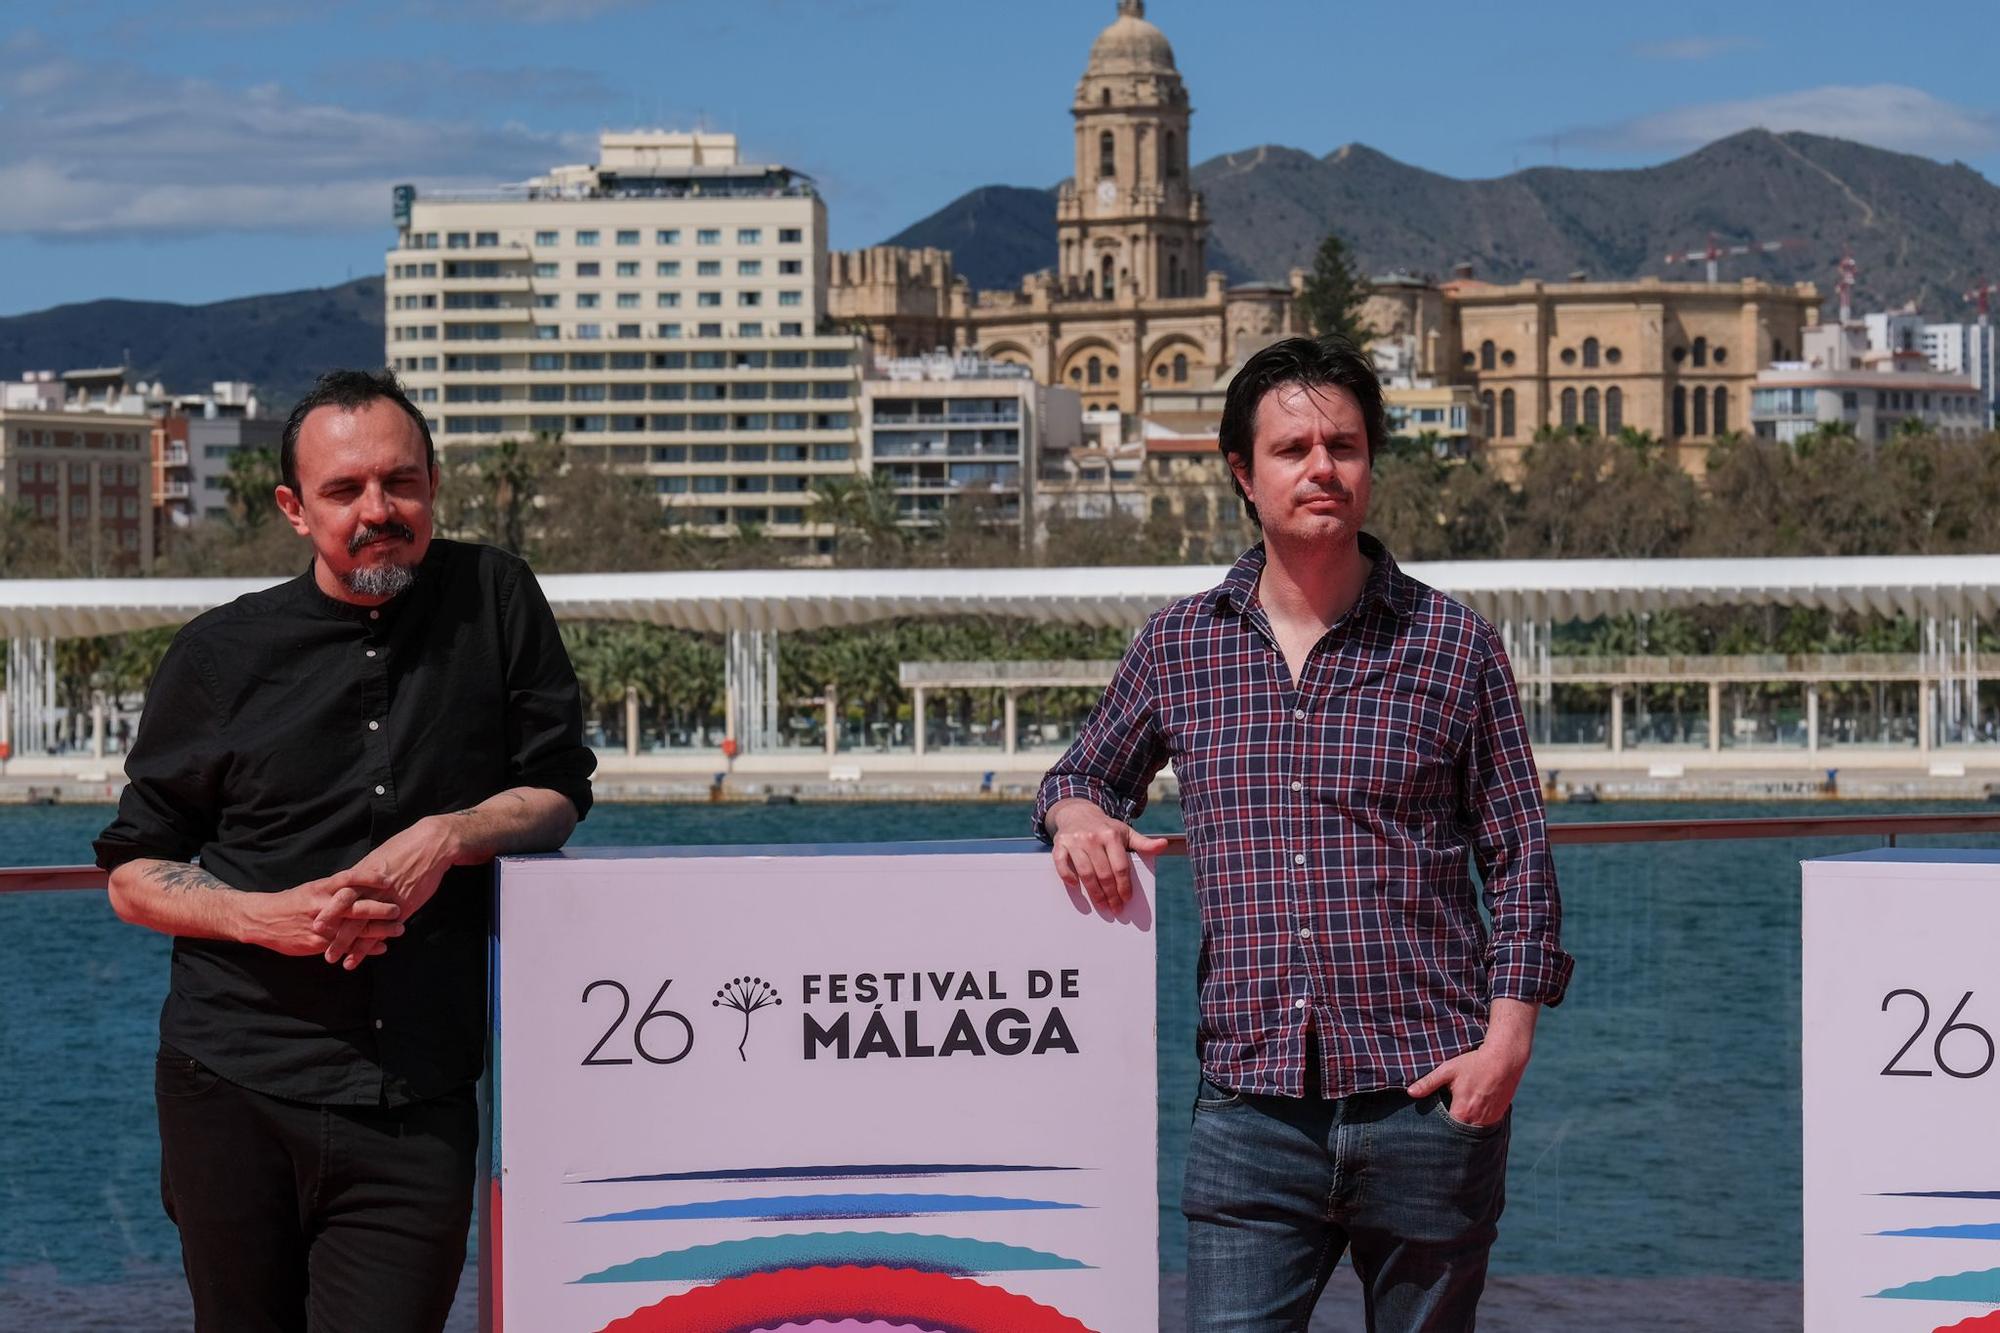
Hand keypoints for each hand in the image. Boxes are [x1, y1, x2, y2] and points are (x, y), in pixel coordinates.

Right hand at [241, 875, 403, 959]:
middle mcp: (322, 905)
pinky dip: (365, 947)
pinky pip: (345, 946)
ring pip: (354, 928)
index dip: (369, 878)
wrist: (262, 920)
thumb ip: (336, 888)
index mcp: (321, 888)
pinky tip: (382, 947)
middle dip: (380, 908)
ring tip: (399, 929)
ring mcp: (320, 926)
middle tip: (398, 908)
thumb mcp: (314, 889)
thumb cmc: (293, 902)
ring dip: (379, 930)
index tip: (389, 879)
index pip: (349, 878)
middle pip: (356, 905)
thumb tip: (364, 882)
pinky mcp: (316, 943)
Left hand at [314, 816, 464, 968]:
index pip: (339, 898)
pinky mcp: (405, 906)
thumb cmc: (402, 848)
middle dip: (334, 935)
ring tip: (342, 962)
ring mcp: (389, 899)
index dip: (326, 914)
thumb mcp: (376, 858)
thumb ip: (362, 875)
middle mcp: (372, 889)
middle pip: (348, 915)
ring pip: (366, 926)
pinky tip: (370, 955)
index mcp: (362, 875)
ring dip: (352, 946)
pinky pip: (387, 929)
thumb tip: (347, 885)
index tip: (314, 928)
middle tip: (323, 951)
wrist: (429, 845)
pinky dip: (377, 944)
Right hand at [1045, 797, 1168, 911]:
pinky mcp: (1060, 844)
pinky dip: (1067, 876)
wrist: (1078, 812)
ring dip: (1094, 892)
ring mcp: (1075, 841)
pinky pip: (1061, 863)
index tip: (1126, 899)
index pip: (1120, 867)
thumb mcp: (1125, 832)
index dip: (1124, 885)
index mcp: (1111, 835)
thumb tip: (1163, 845)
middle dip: (1110, 894)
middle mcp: (1093, 838)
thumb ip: (1143, 843)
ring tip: (1101, 904)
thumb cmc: (1105, 828)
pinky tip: (1075, 886)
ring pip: (1085, 872)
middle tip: (1115, 907)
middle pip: (1104, 873)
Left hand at [1406, 998, 1538, 1127]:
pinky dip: (1477, 1123)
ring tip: (1458, 1119)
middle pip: (1459, 1133)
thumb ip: (1428, 1083)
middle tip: (1444, 1126)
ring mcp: (1489, 1120)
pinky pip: (1484, 1126)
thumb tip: (1410, 1092)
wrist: (1504, 1060)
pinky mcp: (1498, 1117)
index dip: (1438, 1130)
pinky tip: (1471, 1114)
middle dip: (1451, 1132)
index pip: (1445, 1132)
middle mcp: (1477, 1121)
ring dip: (1464, 1127)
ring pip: (1472, 1131)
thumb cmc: (1474, 1064)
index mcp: (1462, 1112)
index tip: (1431, 1130)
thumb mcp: (1448, 1070)